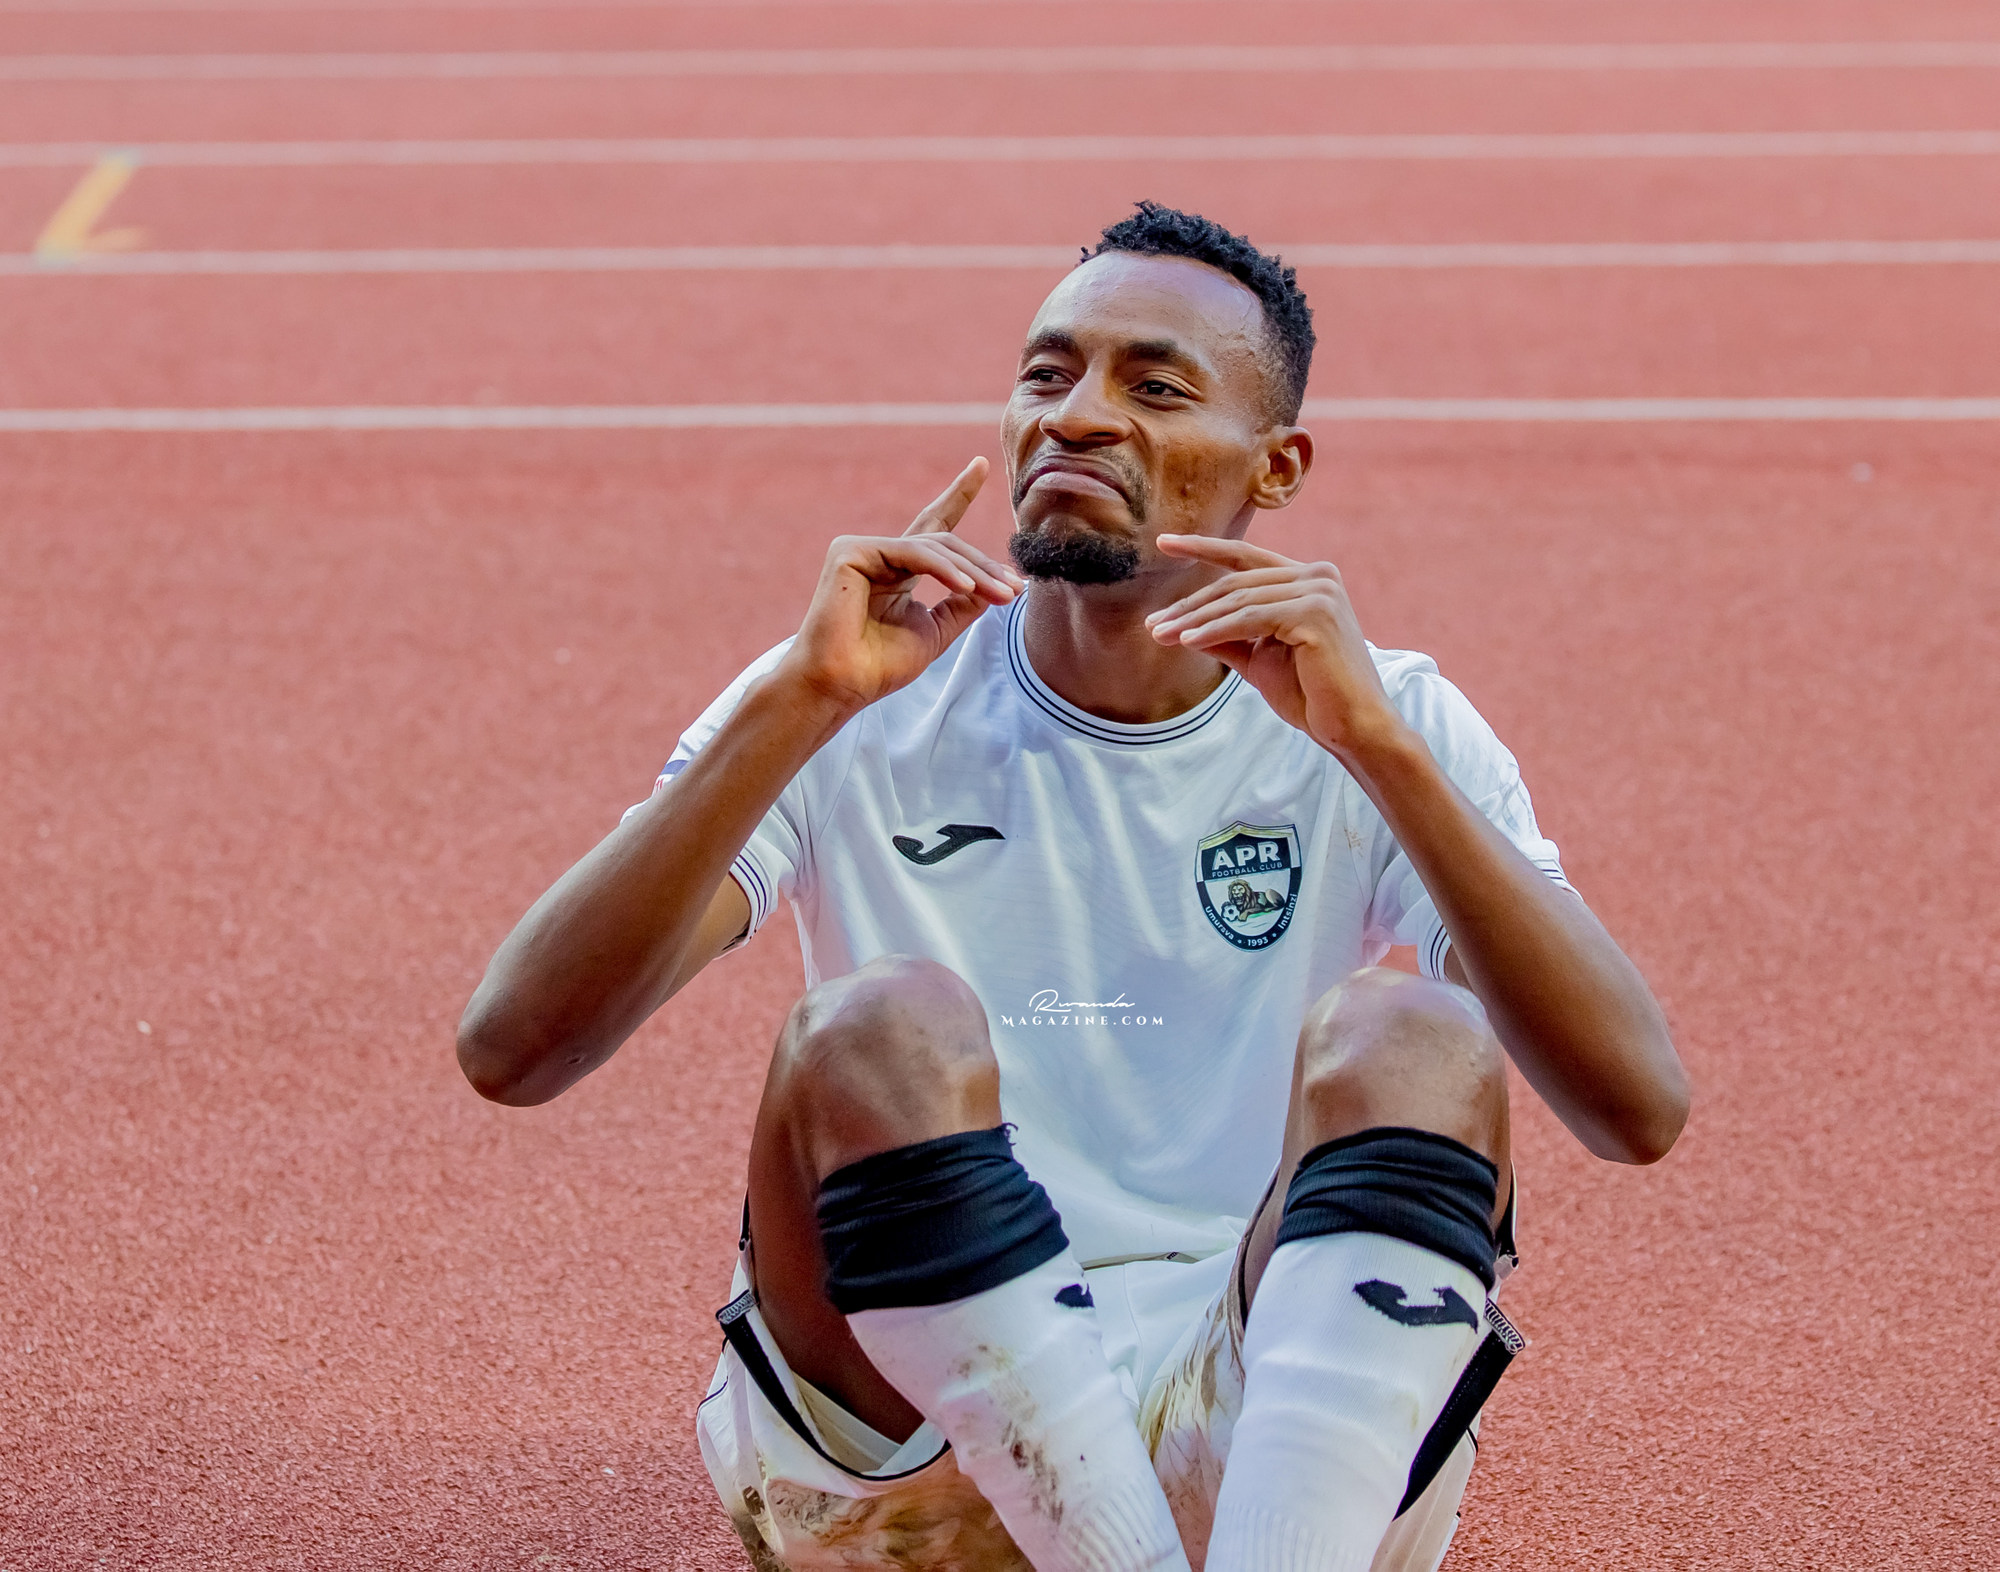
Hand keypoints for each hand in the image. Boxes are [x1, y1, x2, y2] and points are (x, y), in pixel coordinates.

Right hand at [777, 458, 1023, 715]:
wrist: (841, 685)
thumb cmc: (878, 666)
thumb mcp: (936, 631)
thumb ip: (963, 604)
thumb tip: (998, 583)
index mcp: (898, 571)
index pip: (934, 527)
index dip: (958, 496)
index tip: (982, 465)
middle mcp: (881, 555)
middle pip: (944, 541)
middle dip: (984, 564)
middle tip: (1014, 589)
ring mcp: (862, 550)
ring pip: (933, 546)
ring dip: (973, 571)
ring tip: (1000, 594)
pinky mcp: (849, 551)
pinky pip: (911, 552)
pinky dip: (943, 569)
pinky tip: (966, 588)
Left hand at [1146, 536, 1405, 760]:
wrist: (1352, 727)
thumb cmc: (1310, 695)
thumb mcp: (1258, 657)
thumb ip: (1227, 634)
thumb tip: (1181, 624)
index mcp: (1308, 580)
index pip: (1246, 558)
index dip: (1203, 548)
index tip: (1163, 543)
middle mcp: (1317, 576)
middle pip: (1236, 583)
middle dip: (1190, 605)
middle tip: (1154, 625)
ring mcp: (1319, 591)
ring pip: (1239, 601)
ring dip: (1194, 621)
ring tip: (1161, 635)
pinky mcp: (1316, 613)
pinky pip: (1251, 620)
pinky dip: (1215, 630)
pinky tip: (1188, 641)